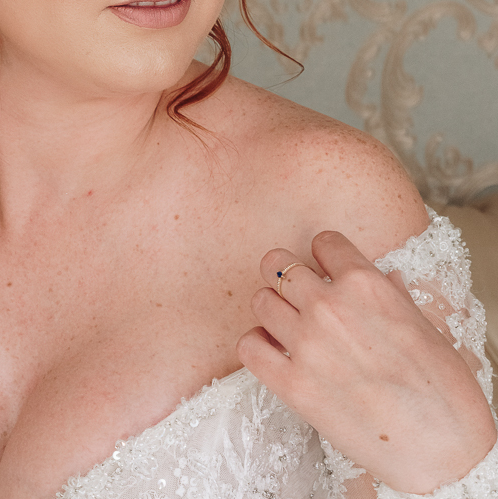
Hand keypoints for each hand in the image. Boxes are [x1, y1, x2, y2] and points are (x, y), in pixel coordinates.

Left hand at [236, 231, 497, 492]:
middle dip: (286, 275)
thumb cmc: (443, 388)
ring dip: (272, 310)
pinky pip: (248, 346)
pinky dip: (257, 346)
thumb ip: (391, 295)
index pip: (323, 241)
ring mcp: (306, 344)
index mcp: (365, 283)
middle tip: (297, 294)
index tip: (327, 270)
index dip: (325, 256)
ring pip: (261, 301)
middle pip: (278, 264)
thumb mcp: (423, 325)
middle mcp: (329, 305)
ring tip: (288, 327)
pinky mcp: (292, 385)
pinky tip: (274, 353)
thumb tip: (384, 279)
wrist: (443, 450)